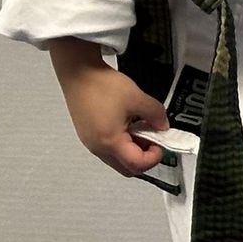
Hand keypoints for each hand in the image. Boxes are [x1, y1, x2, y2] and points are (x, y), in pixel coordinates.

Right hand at [48, 37, 170, 177]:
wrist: (79, 73)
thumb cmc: (103, 86)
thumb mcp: (138, 98)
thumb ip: (156, 114)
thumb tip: (163, 126)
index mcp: (110, 142)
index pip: (137, 165)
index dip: (154, 157)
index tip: (162, 141)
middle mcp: (98, 148)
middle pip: (126, 168)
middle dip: (145, 157)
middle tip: (154, 138)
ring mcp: (91, 143)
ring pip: (117, 159)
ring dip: (133, 149)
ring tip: (141, 127)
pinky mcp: (88, 135)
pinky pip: (109, 149)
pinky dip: (122, 143)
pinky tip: (128, 123)